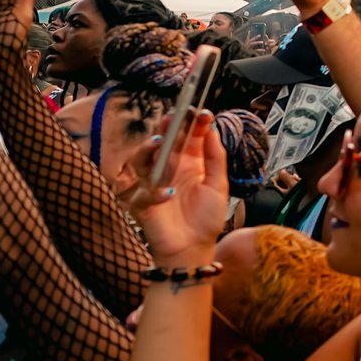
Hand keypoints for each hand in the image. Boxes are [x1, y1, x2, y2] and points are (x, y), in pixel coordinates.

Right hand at [122, 110, 227, 264]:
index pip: (188, 137)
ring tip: (161, 142)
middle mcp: (169, 169)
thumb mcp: (218, 185)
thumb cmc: (206, 217)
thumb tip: (211, 130)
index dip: (194, 124)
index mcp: (189, 163)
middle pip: (163, 143)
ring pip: (142, 160)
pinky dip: (153, 193)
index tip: (202, 113)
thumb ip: (215, 158)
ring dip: (149, 149)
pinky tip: (167, 194)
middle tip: (174, 116)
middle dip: (168, 128)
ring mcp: (153, 184)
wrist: (194, 248)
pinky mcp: (142, 204)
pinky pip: (141, 194)